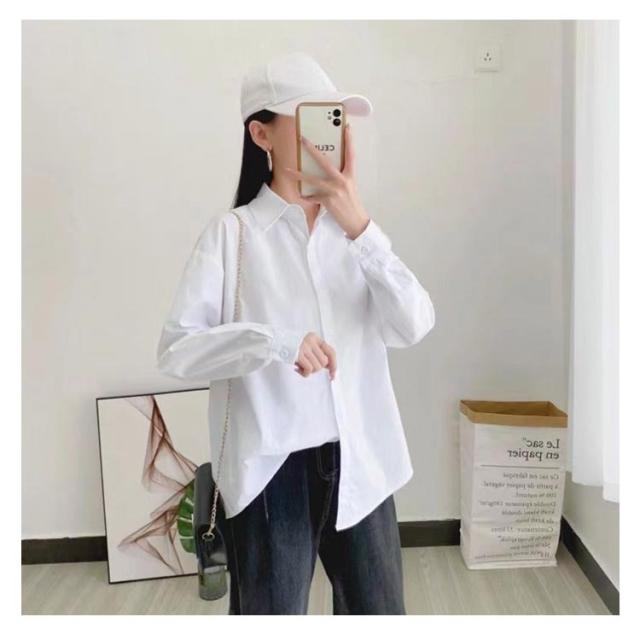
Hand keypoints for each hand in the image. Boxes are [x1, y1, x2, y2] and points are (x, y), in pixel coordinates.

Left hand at [284, 123, 370, 240]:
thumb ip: (340, 177)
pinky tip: (302, 195)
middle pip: (325, 162)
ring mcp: (335, 191)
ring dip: (298, 174)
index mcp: (350, 175)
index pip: (350, 154)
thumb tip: (326, 169)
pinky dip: (307, 197)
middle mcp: (343, 181)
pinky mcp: (328, 201)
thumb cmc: (352, 204)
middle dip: (312, 150)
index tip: (346, 126)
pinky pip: (313, 197)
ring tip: (287, 170)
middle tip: (302, 139)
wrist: (356, 222)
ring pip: (313, 179)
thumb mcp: (350, 187)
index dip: (349, 140)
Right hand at [294, 332, 336, 379]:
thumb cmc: (291, 347)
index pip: (331, 352)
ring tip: (301, 367)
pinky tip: (297, 369)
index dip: (334, 365)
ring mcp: (304, 347)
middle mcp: (311, 341)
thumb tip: (330, 367)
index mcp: (315, 338)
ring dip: (310, 371)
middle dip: (317, 368)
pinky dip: (305, 373)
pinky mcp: (298, 354)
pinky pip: (309, 369)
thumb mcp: (307, 346)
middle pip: (324, 362)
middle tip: (307, 366)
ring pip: (317, 367)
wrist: (274, 342)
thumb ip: (318, 354)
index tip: (332, 375)